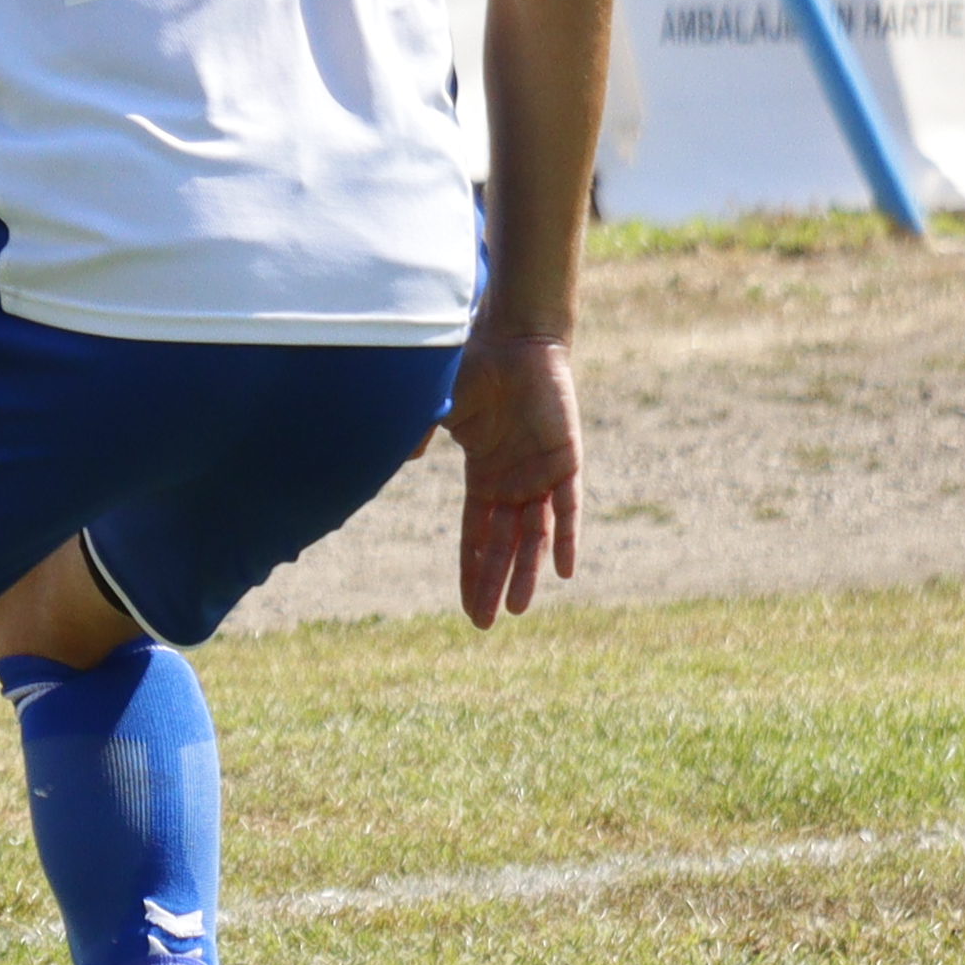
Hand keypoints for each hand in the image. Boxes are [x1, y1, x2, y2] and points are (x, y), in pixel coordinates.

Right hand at [440, 325, 579, 626]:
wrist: (515, 340)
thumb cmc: (473, 367)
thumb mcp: (436, 408)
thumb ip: (419, 435)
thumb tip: (397, 461)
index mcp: (484, 475)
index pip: (476, 533)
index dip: (471, 568)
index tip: (467, 606)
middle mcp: (514, 482)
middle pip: (503, 543)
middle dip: (494, 583)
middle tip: (486, 624)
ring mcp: (542, 474)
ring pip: (535, 534)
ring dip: (526, 571)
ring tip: (518, 608)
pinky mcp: (566, 461)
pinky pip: (568, 508)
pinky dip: (565, 538)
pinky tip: (562, 570)